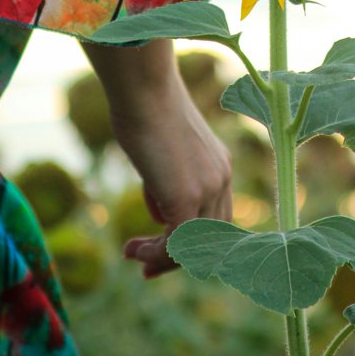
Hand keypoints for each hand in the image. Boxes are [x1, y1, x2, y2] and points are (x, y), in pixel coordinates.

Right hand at [82, 39, 232, 278]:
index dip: (191, 240)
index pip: (215, 217)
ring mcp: (208, 188)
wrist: (143, 88)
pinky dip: (154, 254)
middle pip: (209, 237)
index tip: (158, 250)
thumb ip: (166, 182)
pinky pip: (176, 244)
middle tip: (146, 267)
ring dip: (161, 257)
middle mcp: (221, 177)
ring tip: (132, 254)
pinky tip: (133, 249)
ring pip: (193, 245)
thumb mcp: (160, 151)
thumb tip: (160, 214)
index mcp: (219, 164)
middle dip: (177, 257)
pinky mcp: (187, 196)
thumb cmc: (142, 108)